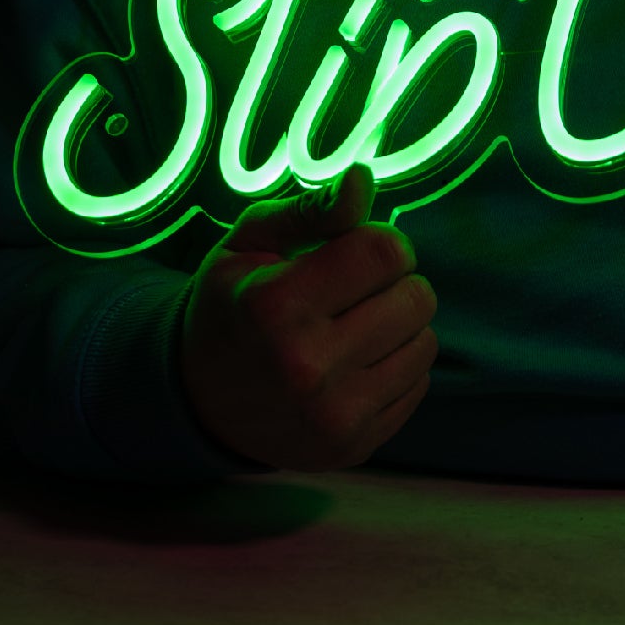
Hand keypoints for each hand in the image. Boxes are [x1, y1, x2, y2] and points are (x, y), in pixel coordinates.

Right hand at [179, 161, 438, 470]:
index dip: (379, 242)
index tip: (352, 253)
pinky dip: (396, 367)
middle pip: (417, 296)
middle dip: (393, 284)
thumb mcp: (252, 243)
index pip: (387, 250)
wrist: (198, 402)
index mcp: (277, 305)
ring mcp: (332, 415)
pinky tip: (354, 366)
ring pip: (427, 342)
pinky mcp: (353, 447)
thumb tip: (363, 177)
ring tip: (353, 329)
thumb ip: (312, 209)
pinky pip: (419, 384)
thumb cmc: (233, 305)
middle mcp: (307, 366)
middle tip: (351, 295)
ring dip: (399, 327)